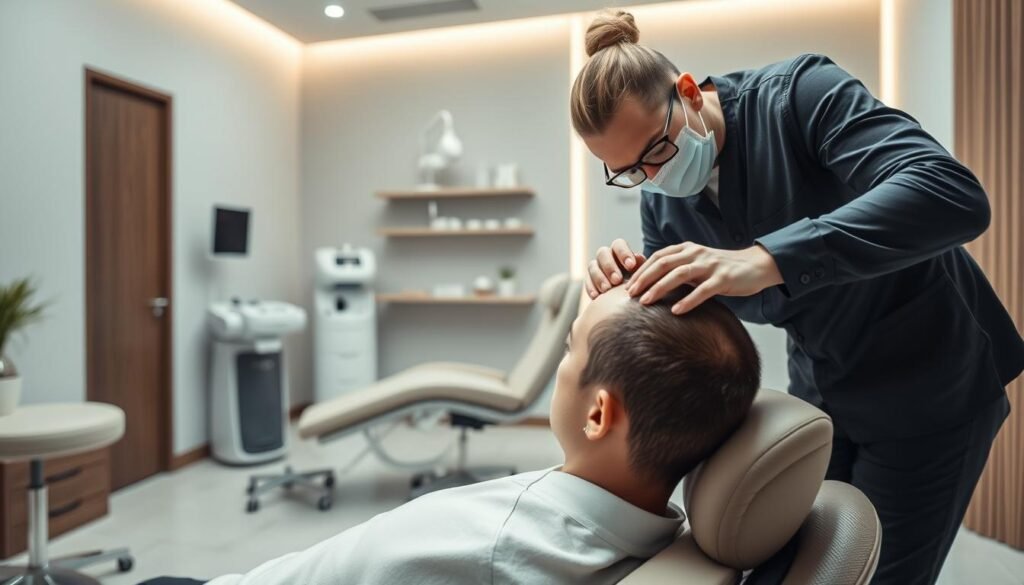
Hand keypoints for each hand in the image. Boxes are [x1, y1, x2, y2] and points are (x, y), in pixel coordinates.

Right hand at [585, 239, 646, 298]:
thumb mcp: (642, 273)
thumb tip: (639, 257)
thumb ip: (641, 265)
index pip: (618, 244)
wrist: (630, 296)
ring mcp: (596, 267)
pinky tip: (597, 296)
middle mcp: (606, 256)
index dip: (623, 254)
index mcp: (620, 250)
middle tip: (617, 280)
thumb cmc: (639, 281)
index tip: (631, 266)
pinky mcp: (590, 281)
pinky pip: (587, 282)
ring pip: (592, 267)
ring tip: (607, 289)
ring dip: (599, 278)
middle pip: (602, 253)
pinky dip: (591, 288)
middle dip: (609, 266)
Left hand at [626, 243, 783, 313]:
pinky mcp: (723, 279)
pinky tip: (676, 311)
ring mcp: (710, 265)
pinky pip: (702, 290)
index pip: (657, 257)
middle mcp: (696, 254)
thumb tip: (650, 283)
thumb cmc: (721, 269)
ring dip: (659, 288)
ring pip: (679, 275)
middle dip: (643, 279)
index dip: (640, 270)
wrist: (755, 266)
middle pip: (663, 264)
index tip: (626, 285)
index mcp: (687, 249)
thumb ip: (677, 269)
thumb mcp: (696, 265)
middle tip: (629, 294)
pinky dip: (688, 300)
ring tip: (645, 302)